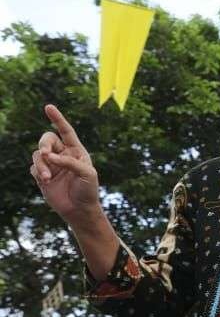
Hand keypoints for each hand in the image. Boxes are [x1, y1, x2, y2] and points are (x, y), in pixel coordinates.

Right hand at [30, 105, 104, 226]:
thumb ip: (69, 162)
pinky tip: (46, 181)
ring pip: (37, 155)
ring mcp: (51, 165)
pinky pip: (33, 168)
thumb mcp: (87, 174)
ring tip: (48, 177)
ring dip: (41, 164)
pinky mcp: (42, 175)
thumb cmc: (88, 190)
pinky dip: (39, 173)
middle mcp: (62, 155)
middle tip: (46, 154)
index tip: (48, 107)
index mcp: (76, 150)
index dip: (57, 119)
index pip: (65, 131)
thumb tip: (48, 156)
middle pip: (46, 140)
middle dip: (44, 144)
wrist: (80, 210)